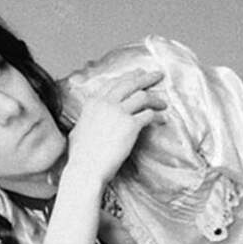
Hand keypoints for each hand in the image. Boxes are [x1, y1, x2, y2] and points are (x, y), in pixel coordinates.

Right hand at [66, 69, 166, 184]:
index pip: (114, 83)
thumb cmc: (81, 156)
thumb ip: (89, 118)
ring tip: (163, 103)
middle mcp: (106, 103)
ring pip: (142, 96)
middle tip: (157, 75)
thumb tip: (92, 119)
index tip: (138, 74)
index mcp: (93, 102)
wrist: (86, 168)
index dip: (129, 77)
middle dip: (146, 78)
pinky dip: (157, 116)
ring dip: (155, 99)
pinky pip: (149, 115)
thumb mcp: (79, 129)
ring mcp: (118, 112)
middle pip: (130, 83)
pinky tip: (162, 119)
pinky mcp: (130, 125)